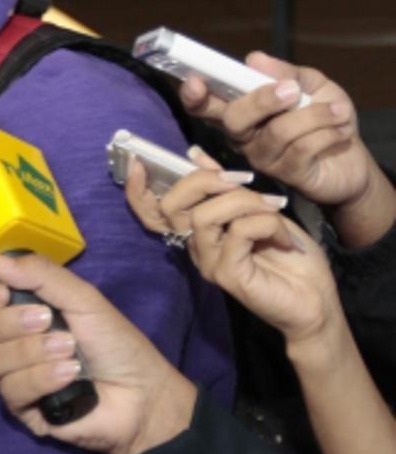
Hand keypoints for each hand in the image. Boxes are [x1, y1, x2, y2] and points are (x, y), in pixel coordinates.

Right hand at [0, 253, 196, 453]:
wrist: (143, 392)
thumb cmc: (115, 342)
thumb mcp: (82, 298)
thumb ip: (39, 275)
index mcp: (15, 315)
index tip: (1, 293)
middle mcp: (6, 346)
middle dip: (4, 324)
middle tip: (44, 319)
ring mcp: (12, 378)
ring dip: (31, 351)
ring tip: (70, 349)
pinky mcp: (22, 409)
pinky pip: (12, 390)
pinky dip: (42, 377)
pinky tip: (69, 374)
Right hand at [126, 153, 341, 345]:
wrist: (316, 299)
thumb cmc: (289, 256)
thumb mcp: (259, 208)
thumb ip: (227, 187)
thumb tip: (195, 153)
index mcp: (198, 232)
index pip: (152, 213)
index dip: (137, 190)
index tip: (137, 162)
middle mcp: (196, 247)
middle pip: (172, 207)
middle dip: (205, 181)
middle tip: (244, 180)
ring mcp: (208, 263)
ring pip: (207, 215)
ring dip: (247, 202)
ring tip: (275, 211)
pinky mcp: (226, 274)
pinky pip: (239, 232)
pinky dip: (267, 224)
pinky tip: (283, 239)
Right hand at [179, 53, 390, 218]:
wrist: (353, 158)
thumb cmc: (326, 118)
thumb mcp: (312, 85)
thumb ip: (285, 72)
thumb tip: (254, 59)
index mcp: (243, 113)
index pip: (207, 107)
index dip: (195, 96)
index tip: (196, 82)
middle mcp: (244, 138)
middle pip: (234, 119)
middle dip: (262, 100)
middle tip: (293, 90)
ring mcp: (263, 158)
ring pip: (277, 131)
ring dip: (314, 115)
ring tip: (339, 110)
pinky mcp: (286, 175)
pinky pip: (302, 147)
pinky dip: (328, 132)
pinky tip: (341, 131)